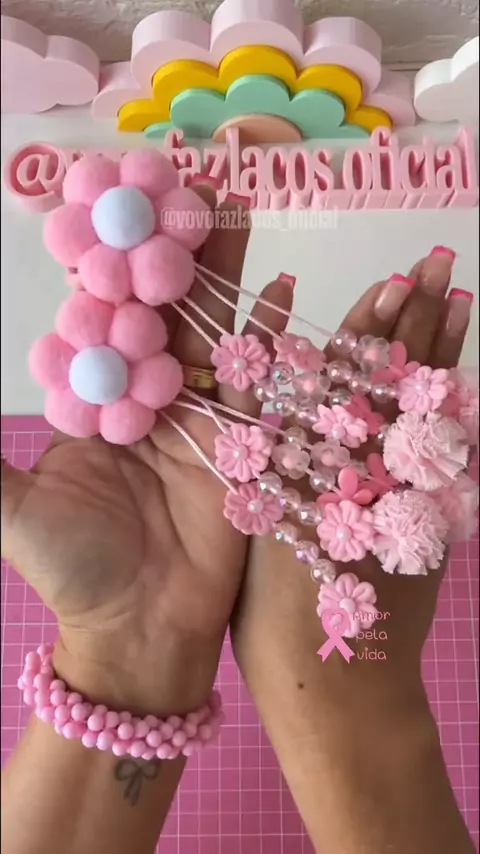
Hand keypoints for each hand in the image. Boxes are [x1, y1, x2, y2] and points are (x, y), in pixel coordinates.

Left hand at [1, 194, 292, 716]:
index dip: (108, 258)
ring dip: (223, 272)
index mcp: (97, 396)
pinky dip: (269, 336)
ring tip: (233, 208)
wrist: (141, 627)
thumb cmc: (73, 567)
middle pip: (162, 308)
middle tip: (184, 179)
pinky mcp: (243, 442)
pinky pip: (256, 381)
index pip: (104, 312)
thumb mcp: (12, 508)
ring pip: (211, 331)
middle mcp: (149, 394)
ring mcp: (200, 415)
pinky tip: (281, 289)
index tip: (114, 200)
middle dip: (172, 246)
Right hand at [233, 248, 472, 711]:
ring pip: (425, 410)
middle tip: (433, 264)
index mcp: (324, 469)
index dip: (371, 328)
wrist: (339, 686)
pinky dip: (457, 411)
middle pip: (395, 381)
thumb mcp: (262, 531)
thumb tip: (288, 392)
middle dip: (415, 319)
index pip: (351, 382)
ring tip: (457, 299)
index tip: (390, 280)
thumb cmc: (279, 617)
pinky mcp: (427, 523)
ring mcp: (405, 496)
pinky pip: (446, 454)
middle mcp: (371, 472)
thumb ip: (277, 463)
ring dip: (442, 352)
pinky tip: (465, 380)